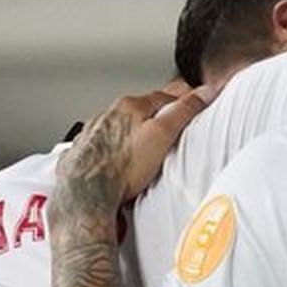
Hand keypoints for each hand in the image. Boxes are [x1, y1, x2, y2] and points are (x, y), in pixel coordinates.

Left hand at [55, 84, 211, 210]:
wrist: (85, 193)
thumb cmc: (121, 168)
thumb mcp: (162, 135)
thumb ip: (183, 111)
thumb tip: (202, 93)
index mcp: (130, 106)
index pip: (164, 96)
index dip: (181, 100)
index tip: (192, 103)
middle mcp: (108, 115)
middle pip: (139, 109)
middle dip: (155, 114)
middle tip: (170, 125)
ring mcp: (94, 133)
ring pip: (119, 125)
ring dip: (132, 130)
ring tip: (145, 146)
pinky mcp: (84, 153)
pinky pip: (103, 144)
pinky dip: (113, 148)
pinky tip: (119, 159)